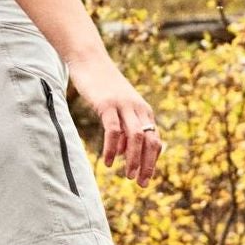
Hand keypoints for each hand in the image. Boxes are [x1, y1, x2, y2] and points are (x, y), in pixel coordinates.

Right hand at [60, 50, 161, 183]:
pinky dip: (112, 148)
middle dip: (147, 164)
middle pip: (150, 141)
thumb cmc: (103, 86)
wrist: (90, 60)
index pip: (155, 140)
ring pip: (135, 137)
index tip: (146, 178)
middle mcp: (138, 109)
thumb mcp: (118, 108)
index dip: (153, 161)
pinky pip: (114, 130)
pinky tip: (107, 162)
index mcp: (143, 111)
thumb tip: (122, 153)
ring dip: (133, 159)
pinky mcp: (107, 104)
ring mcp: (123, 106)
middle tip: (140, 183)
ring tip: (127, 175)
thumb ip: (123, 129)